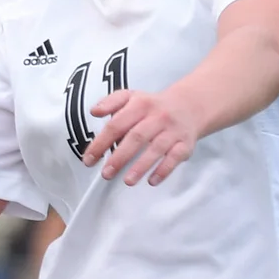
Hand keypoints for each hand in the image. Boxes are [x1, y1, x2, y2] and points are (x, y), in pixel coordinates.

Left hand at [83, 87, 200, 185]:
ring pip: (156, 148)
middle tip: (106, 173)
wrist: (189, 105)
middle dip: (120, 157)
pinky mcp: (185, 143)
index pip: (117, 124)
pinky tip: (152, 181)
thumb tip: (94, 112)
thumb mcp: (131, 97)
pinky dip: (164, 170)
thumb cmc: (152, 106)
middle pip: (136, 137)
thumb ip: (110, 102)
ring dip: (141, 166)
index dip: (101, 143)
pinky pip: (175, 157)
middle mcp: (157, 116)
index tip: (89, 160)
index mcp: (140, 104)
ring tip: (127, 181)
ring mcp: (172, 130)